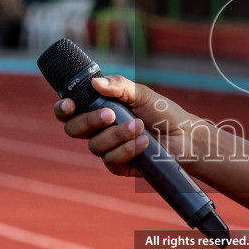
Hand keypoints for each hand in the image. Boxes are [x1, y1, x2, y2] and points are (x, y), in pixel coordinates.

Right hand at [53, 75, 177, 176]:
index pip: (70, 111)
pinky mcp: (119, 166)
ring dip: (117, 135)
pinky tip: (143, 143)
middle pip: (74, 129)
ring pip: (95, 145)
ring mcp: (108, 148)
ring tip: (140, 126)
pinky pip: (111, 161)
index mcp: (98, 109)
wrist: (185, 136)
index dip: (63, 109)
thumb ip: (120, 86)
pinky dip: (127, 150)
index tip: (70, 105)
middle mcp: (99, 130)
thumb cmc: (163, 113)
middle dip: (89, 122)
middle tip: (111, 115)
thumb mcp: (142, 94)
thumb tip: (95, 83)